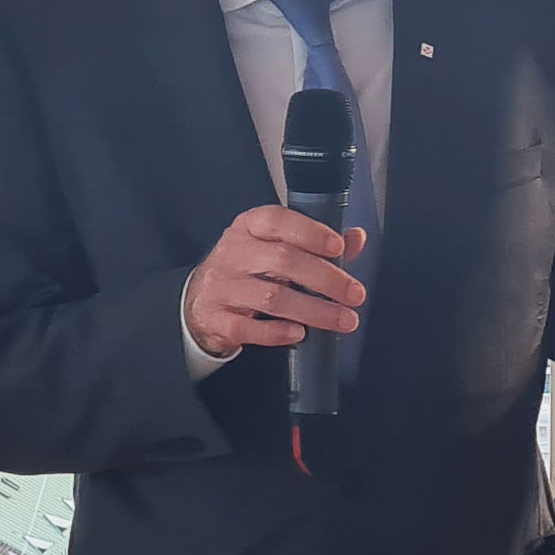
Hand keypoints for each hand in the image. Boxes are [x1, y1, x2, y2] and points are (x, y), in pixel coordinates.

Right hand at [181, 206, 367, 358]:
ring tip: (343, 320)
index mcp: (248, 228)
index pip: (278, 221)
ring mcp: (221, 286)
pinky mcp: (215, 318)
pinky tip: (299, 333)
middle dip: (326, 279)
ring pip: (272, 298)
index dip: (311, 232)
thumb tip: (356, 238)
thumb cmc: (246, 270)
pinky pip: (248, 328)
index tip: (339, 247)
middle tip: (354, 294)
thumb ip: (315, 244)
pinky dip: (277, 333)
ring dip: (314, 310)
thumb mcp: (273, 248)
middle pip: (283, 260)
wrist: (198, 301)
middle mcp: (232, 253)